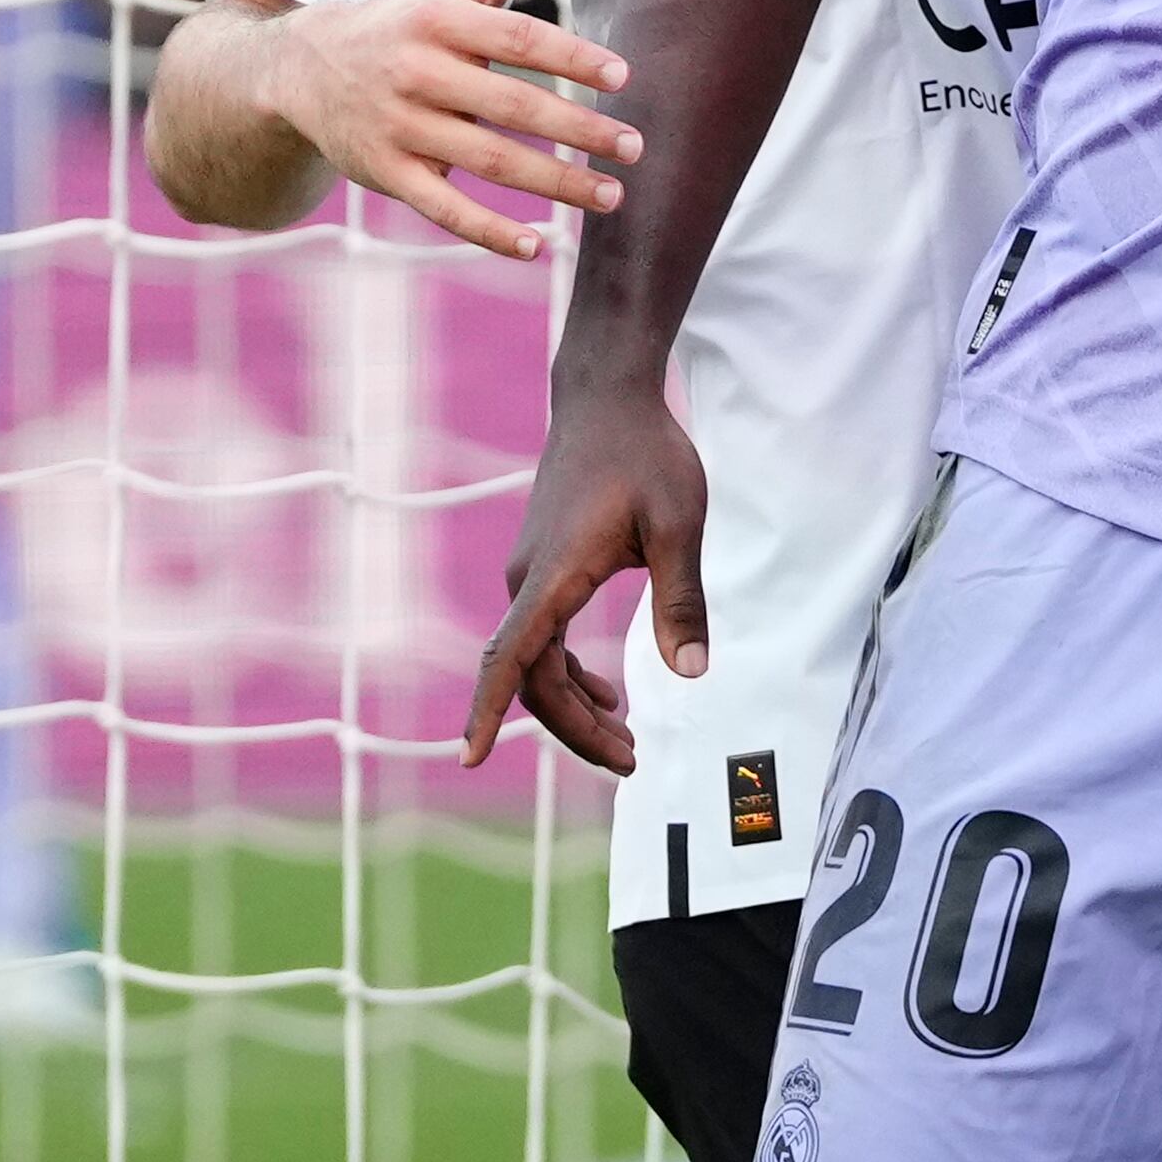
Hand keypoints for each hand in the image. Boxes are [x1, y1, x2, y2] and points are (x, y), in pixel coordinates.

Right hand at [262, 0, 635, 259]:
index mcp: (439, 19)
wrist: (301, 68)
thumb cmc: (405, 19)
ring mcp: (399, 128)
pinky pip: (443, 210)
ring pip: (488, 161)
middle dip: (579, 130)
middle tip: (634, 147)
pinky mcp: (386, 173)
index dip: (573, 58)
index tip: (624, 77)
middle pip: (511, 106)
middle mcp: (417, 73)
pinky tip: (538, 247)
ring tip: (611, 195)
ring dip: (554, 184)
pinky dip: (489, 232)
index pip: (519, 38)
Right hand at [462, 380, 704, 772]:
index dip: (486, 711)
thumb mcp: (679, 525)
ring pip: (537, 662)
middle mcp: (528, 580)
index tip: (469, 759)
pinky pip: (543, 638)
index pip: (510, 658)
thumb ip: (682, 600)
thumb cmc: (646, 454)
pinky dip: (568, 674)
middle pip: (533, 677)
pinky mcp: (543, 568)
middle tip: (630, 762)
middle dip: (575, 729)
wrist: (609, 399)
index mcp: (554, 575)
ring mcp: (530, 574)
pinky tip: (604, 696)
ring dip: (574, 707)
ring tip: (625, 742)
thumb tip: (692, 673)